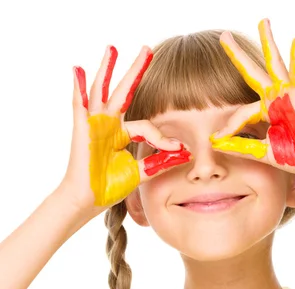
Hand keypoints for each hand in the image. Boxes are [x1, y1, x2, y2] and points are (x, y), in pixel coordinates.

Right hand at [61, 45, 191, 215]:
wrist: (89, 201)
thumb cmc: (109, 187)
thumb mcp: (140, 173)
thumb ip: (158, 162)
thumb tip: (183, 153)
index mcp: (122, 134)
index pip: (148, 126)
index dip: (163, 137)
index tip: (179, 148)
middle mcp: (109, 125)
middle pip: (125, 93)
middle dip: (136, 72)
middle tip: (147, 51)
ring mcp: (95, 124)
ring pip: (102, 90)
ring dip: (107, 69)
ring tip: (113, 49)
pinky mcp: (82, 128)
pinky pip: (79, 103)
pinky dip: (79, 87)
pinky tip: (77, 70)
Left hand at [210, 19, 294, 179]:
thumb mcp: (263, 153)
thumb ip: (241, 147)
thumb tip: (216, 143)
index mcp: (267, 112)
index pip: (242, 112)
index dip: (229, 125)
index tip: (216, 138)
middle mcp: (275, 99)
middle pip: (253, 73)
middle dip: (237, 55)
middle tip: (224, 35)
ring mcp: (288, 95)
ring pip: (274, 64)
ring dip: (269, 42)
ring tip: (263, 22)